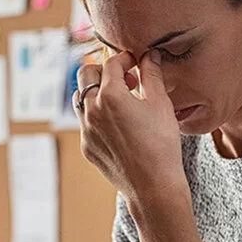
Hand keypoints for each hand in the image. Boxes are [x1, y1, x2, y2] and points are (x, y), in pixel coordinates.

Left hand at [75, 51, 186, 208]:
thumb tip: (150, 54)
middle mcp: (92, 109)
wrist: (153, 186)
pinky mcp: (86, 146)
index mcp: (111, 95)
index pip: (111, 63)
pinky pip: (85, 122)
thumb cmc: (161, 144)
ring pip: (80, 97)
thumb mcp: (161, 104)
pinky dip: (97, 114)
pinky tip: (119, 124)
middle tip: (125, 79)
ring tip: (119, 100)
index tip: (136, 64)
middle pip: (85, 73)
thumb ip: (152, 74)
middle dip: (104, 70)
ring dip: (96, 91)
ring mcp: (85, 129)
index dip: (125, 59)